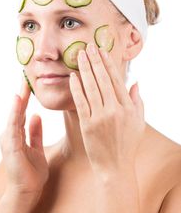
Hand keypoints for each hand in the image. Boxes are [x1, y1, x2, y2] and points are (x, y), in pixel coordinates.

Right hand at [0, 74, 48, 195]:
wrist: (27, 192)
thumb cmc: (31, 173)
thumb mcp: (37, 148)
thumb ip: (35, 132)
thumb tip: (36, 115)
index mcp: (17, 135)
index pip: (22, 112)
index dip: (26, 98)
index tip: (30, 83)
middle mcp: (10, 135)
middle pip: (17, 111)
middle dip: (22, 94)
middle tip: (26, 75)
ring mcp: (8, 140)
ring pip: (14, 115)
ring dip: (19, 99)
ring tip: (24, 83)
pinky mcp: (10, 145)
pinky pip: (14, 125)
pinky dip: (16, 112)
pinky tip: (20, 100)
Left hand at [69, 42, 145, 173]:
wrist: (115, 167)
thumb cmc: (127, 144)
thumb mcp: (139, 122)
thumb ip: (137, 101)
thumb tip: (134, 82)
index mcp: (128, 107)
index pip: (116, 79)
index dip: (108, 63)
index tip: (102, 50)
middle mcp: (115, 109)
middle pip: (103, 79)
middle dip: (95, 60)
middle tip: (88, 46)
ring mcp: (100, 117)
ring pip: (91, 87)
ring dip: (85, 69)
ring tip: (80, 55)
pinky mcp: (87, 124)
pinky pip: (80, 102)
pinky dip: (76, 88)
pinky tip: (72, 76)